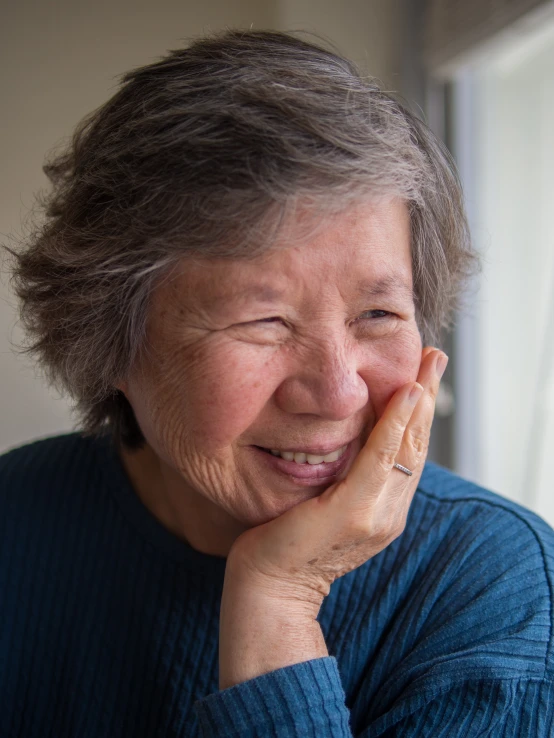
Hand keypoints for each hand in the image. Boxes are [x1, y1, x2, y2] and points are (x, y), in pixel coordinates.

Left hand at [226, 347, 447, 607]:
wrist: (269, 592)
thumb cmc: (286, 546)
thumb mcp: (323, 507)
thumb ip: (341, 481)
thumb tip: (340, 443)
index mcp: (383, 511)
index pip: (408, 454)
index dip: (419, 414)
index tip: (423, 377)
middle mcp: (388, 513)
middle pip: (416, 445)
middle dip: (427, 397)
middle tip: (434, 357)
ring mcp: (375, 515)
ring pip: (406, 447)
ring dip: (418, 402)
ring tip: (426, 366)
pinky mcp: (353, 512)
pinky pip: (380, 459)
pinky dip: (394, 424)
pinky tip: (403, 393)